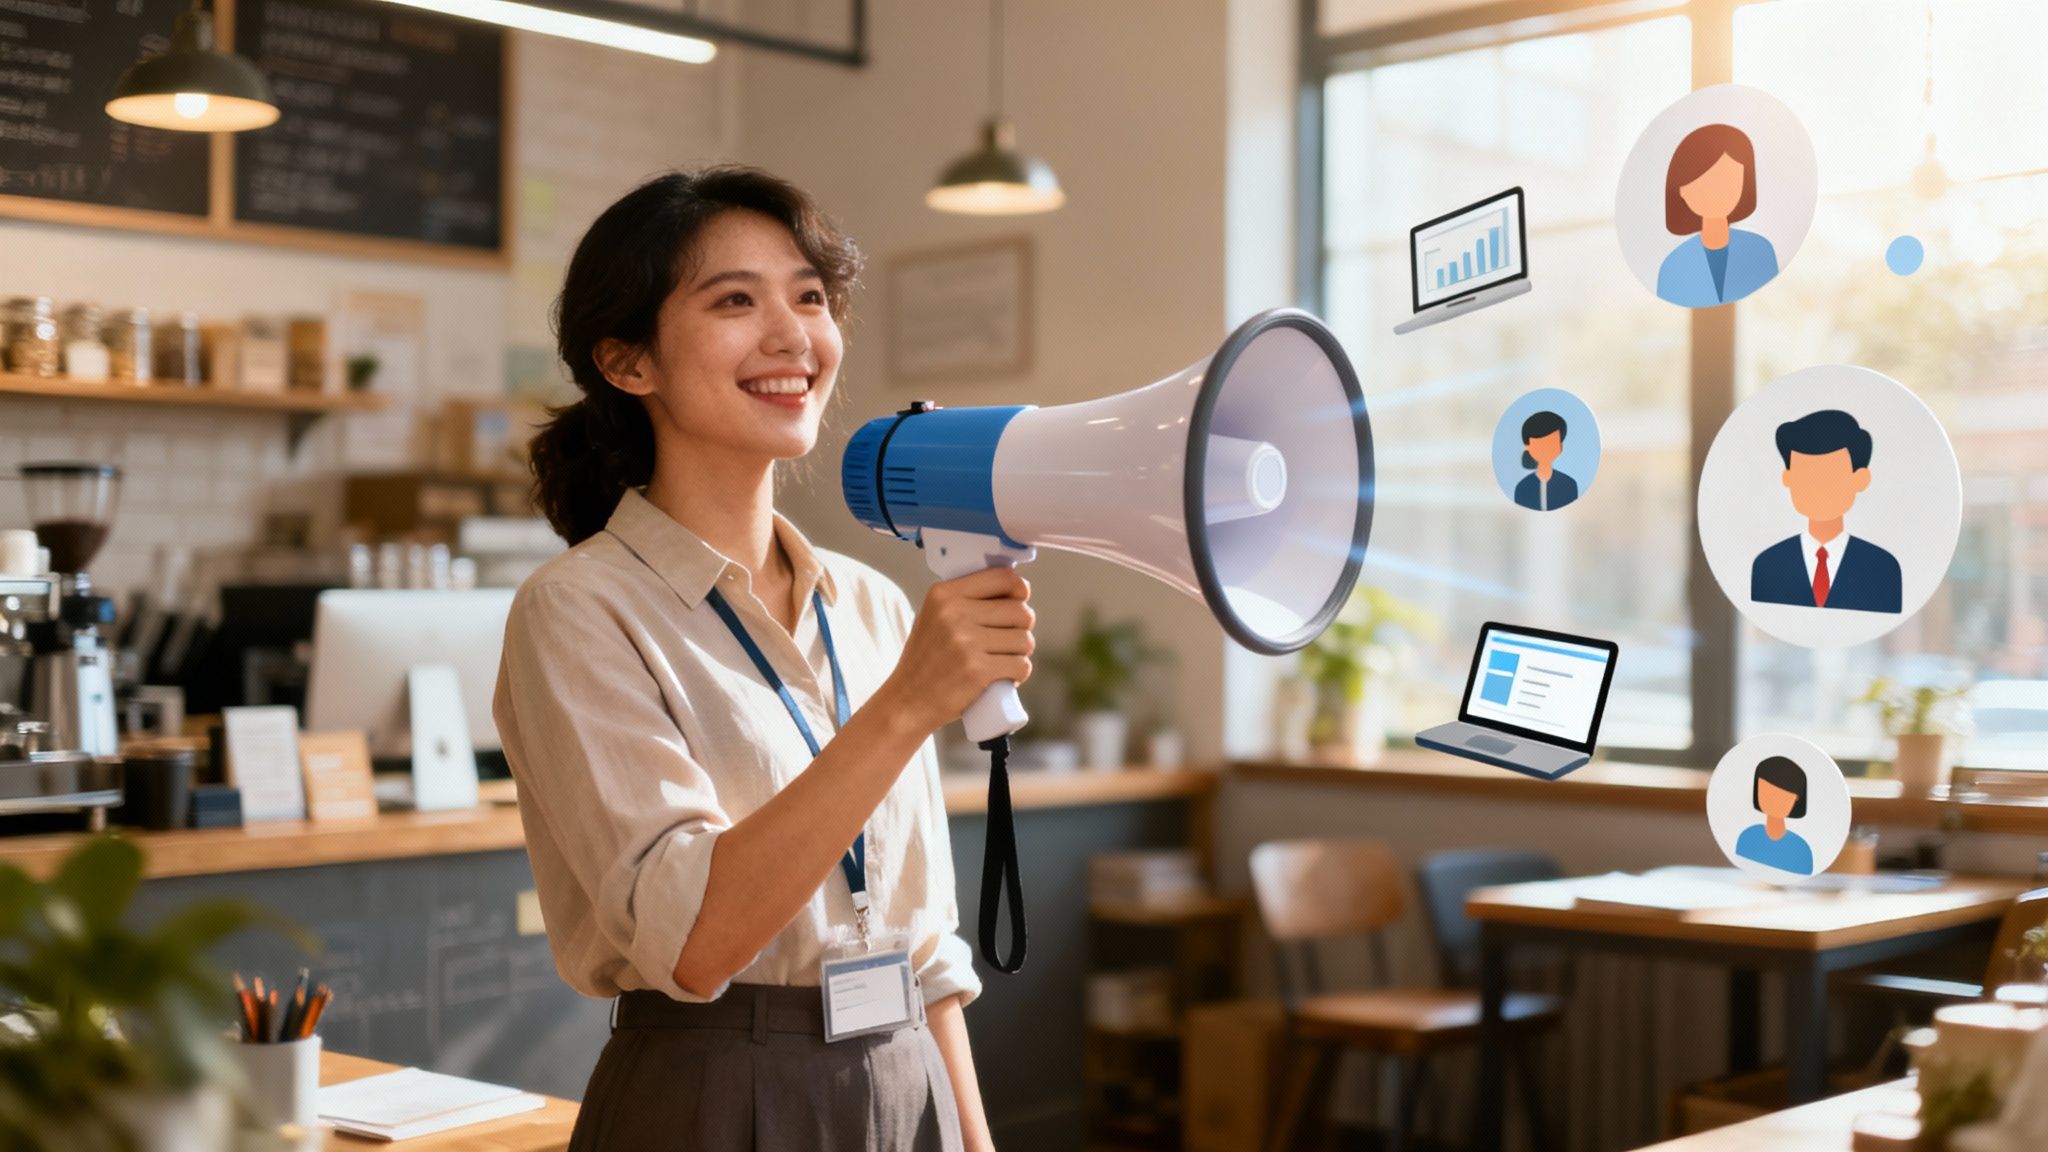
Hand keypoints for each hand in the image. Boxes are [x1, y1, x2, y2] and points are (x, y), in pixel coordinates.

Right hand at [880, 567, 1033, 736]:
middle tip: (1008, 642)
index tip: (1019, 603)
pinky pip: (1021, 665)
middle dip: (1022, 629)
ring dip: (1021, 653)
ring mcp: (965, 642)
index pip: (1003, 578)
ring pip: (1024, 640)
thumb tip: (1018, 589)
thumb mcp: (935, 617)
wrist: (907, 702)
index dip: (1019, 591)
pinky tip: (1005, 677)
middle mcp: (953, 612)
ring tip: (1003, 660)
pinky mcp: (977, 670)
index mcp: (944, 594)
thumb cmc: (927, 660)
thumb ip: (967, 600)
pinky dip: (1019, 673)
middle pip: (1020, 611)